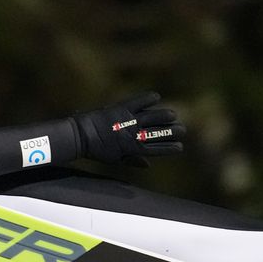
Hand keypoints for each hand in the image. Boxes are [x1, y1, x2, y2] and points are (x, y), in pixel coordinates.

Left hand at [71, 92, 185, 166]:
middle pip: (157, 133)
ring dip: (164, 116)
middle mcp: (132, 134)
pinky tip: (157, 96)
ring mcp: (128, 121)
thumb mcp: (115, 159)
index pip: (156, 149)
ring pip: (151, 118)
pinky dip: (148, 98)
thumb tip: (147, 165)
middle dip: (172, 132)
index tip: (180, 147)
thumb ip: (132, 161)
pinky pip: (138, 101)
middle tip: (182, 130)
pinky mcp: (121, 108)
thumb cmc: (97, 150)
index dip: (169, 148)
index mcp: (132, 148)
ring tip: (174, 115)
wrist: (80, 136)